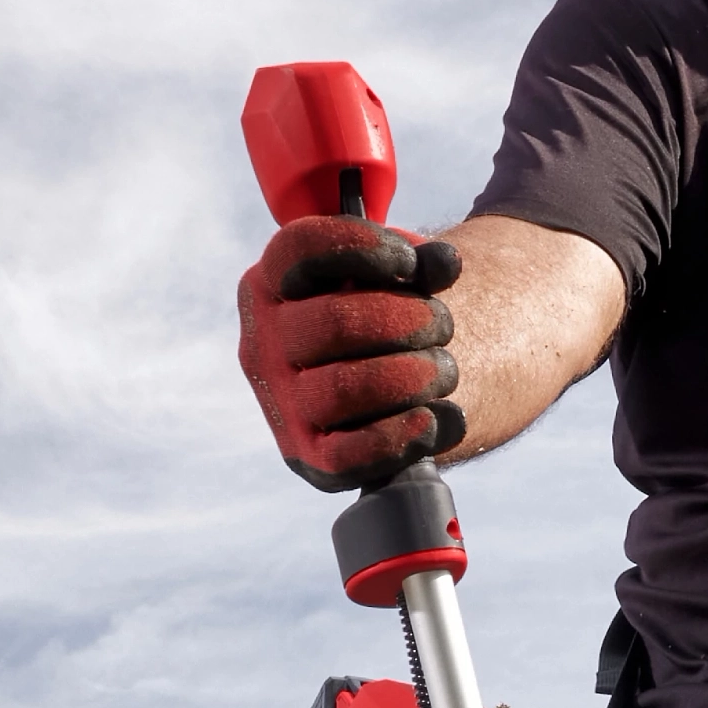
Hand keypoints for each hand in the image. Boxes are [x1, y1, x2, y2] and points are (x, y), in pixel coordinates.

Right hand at [236, 216, 466, 489]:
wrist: (386, 394)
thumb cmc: (385, 321)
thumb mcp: (395, 280)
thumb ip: (419, 262)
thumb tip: (445, 261)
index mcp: (270, 286)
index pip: (303, 250)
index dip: (366, 249)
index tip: (410, 261)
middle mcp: (262, 343)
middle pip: (338, 322)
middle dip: (412, 320)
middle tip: (442, 324)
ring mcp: (283, 404)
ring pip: (349, 389)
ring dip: (418, 376)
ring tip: (443, 369)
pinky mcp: (311, 458)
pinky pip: (353, 455)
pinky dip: (405, 435)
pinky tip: (440, 416)